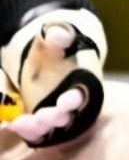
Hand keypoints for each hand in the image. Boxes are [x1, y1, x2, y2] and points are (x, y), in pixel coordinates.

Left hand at [4, 23, 100, 145]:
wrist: (41, 46)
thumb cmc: (57, 37)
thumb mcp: (60, 31)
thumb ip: (60, 34)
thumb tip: (57, 35)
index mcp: (85, 81)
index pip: (84, 93)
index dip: (75, 99)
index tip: (64, 101)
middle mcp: (73, 101)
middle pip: (69, 115)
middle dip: (56, 117)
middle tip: (42, 116)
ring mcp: (55, 110)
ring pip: (50, 125)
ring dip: (38, 127)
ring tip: (21, 123)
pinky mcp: (39, 117)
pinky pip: (34, 128)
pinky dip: (25, 129)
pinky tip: (14, 123)